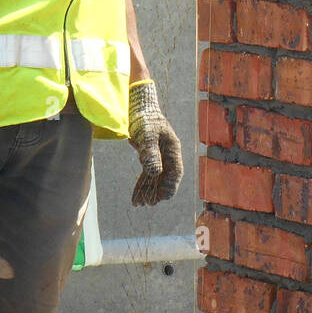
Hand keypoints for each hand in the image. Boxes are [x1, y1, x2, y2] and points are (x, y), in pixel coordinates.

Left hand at [128, 80, 182, 205]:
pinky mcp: (148, 156)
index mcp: (173, 148)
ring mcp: (158, 156)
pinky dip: (141, 185)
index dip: (171, 185)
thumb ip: (150, 153)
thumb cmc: (145, 119)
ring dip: (148, 191)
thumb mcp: (147, 135)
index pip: (176, 171)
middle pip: (166, 177)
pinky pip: (146, 174)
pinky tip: (135, 197)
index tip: (164, 198)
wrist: (137, 108)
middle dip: (157, 192)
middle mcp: (168, 154)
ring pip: (155, 178)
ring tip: (139, 204)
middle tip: (148, 204)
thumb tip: (154, 173)